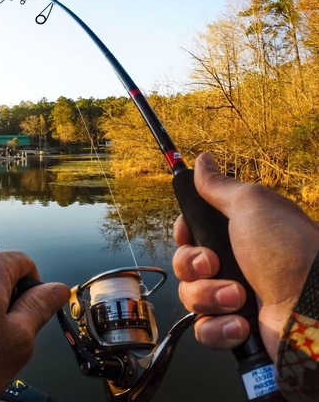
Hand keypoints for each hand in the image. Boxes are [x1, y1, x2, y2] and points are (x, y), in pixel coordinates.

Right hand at [173, 153, 318, 359]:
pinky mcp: (234, 330)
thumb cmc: (286, 250)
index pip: (190, 233)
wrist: (314, 308)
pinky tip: (240, 324)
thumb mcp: (251, 205)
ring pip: (190, 297)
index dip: (183, 235)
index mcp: (235, 235)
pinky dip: (218, 328)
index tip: (187, 234)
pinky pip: (203, 329)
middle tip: (214, 265)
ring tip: (238, 298)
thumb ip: (219, 186)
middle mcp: (232, 265)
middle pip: (184, 264)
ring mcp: (232, 299)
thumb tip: (203, 159)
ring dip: (209, 297)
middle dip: (193, 266)